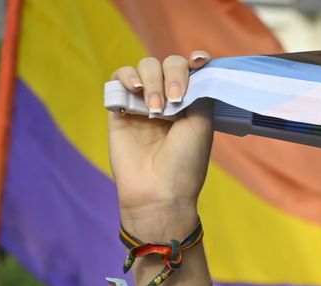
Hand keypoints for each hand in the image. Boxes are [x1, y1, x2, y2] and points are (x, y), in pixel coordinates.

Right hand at [108, 52, 213, 238]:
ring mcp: (144, 101)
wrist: (158, 189)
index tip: (200, 62)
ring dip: (152, 80)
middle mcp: (168, 99)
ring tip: (155, 109)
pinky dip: (127, 76)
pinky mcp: (120, 107)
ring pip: (145, 66)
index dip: (195, 61)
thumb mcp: (201, 125)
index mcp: (192, 104)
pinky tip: (136, 91)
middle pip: (168, 64)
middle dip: (173, 75)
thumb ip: (198, 92)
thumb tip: (193, 68)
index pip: (192, 70)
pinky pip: (119, 77)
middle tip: (175, 101)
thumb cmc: (184, 162)